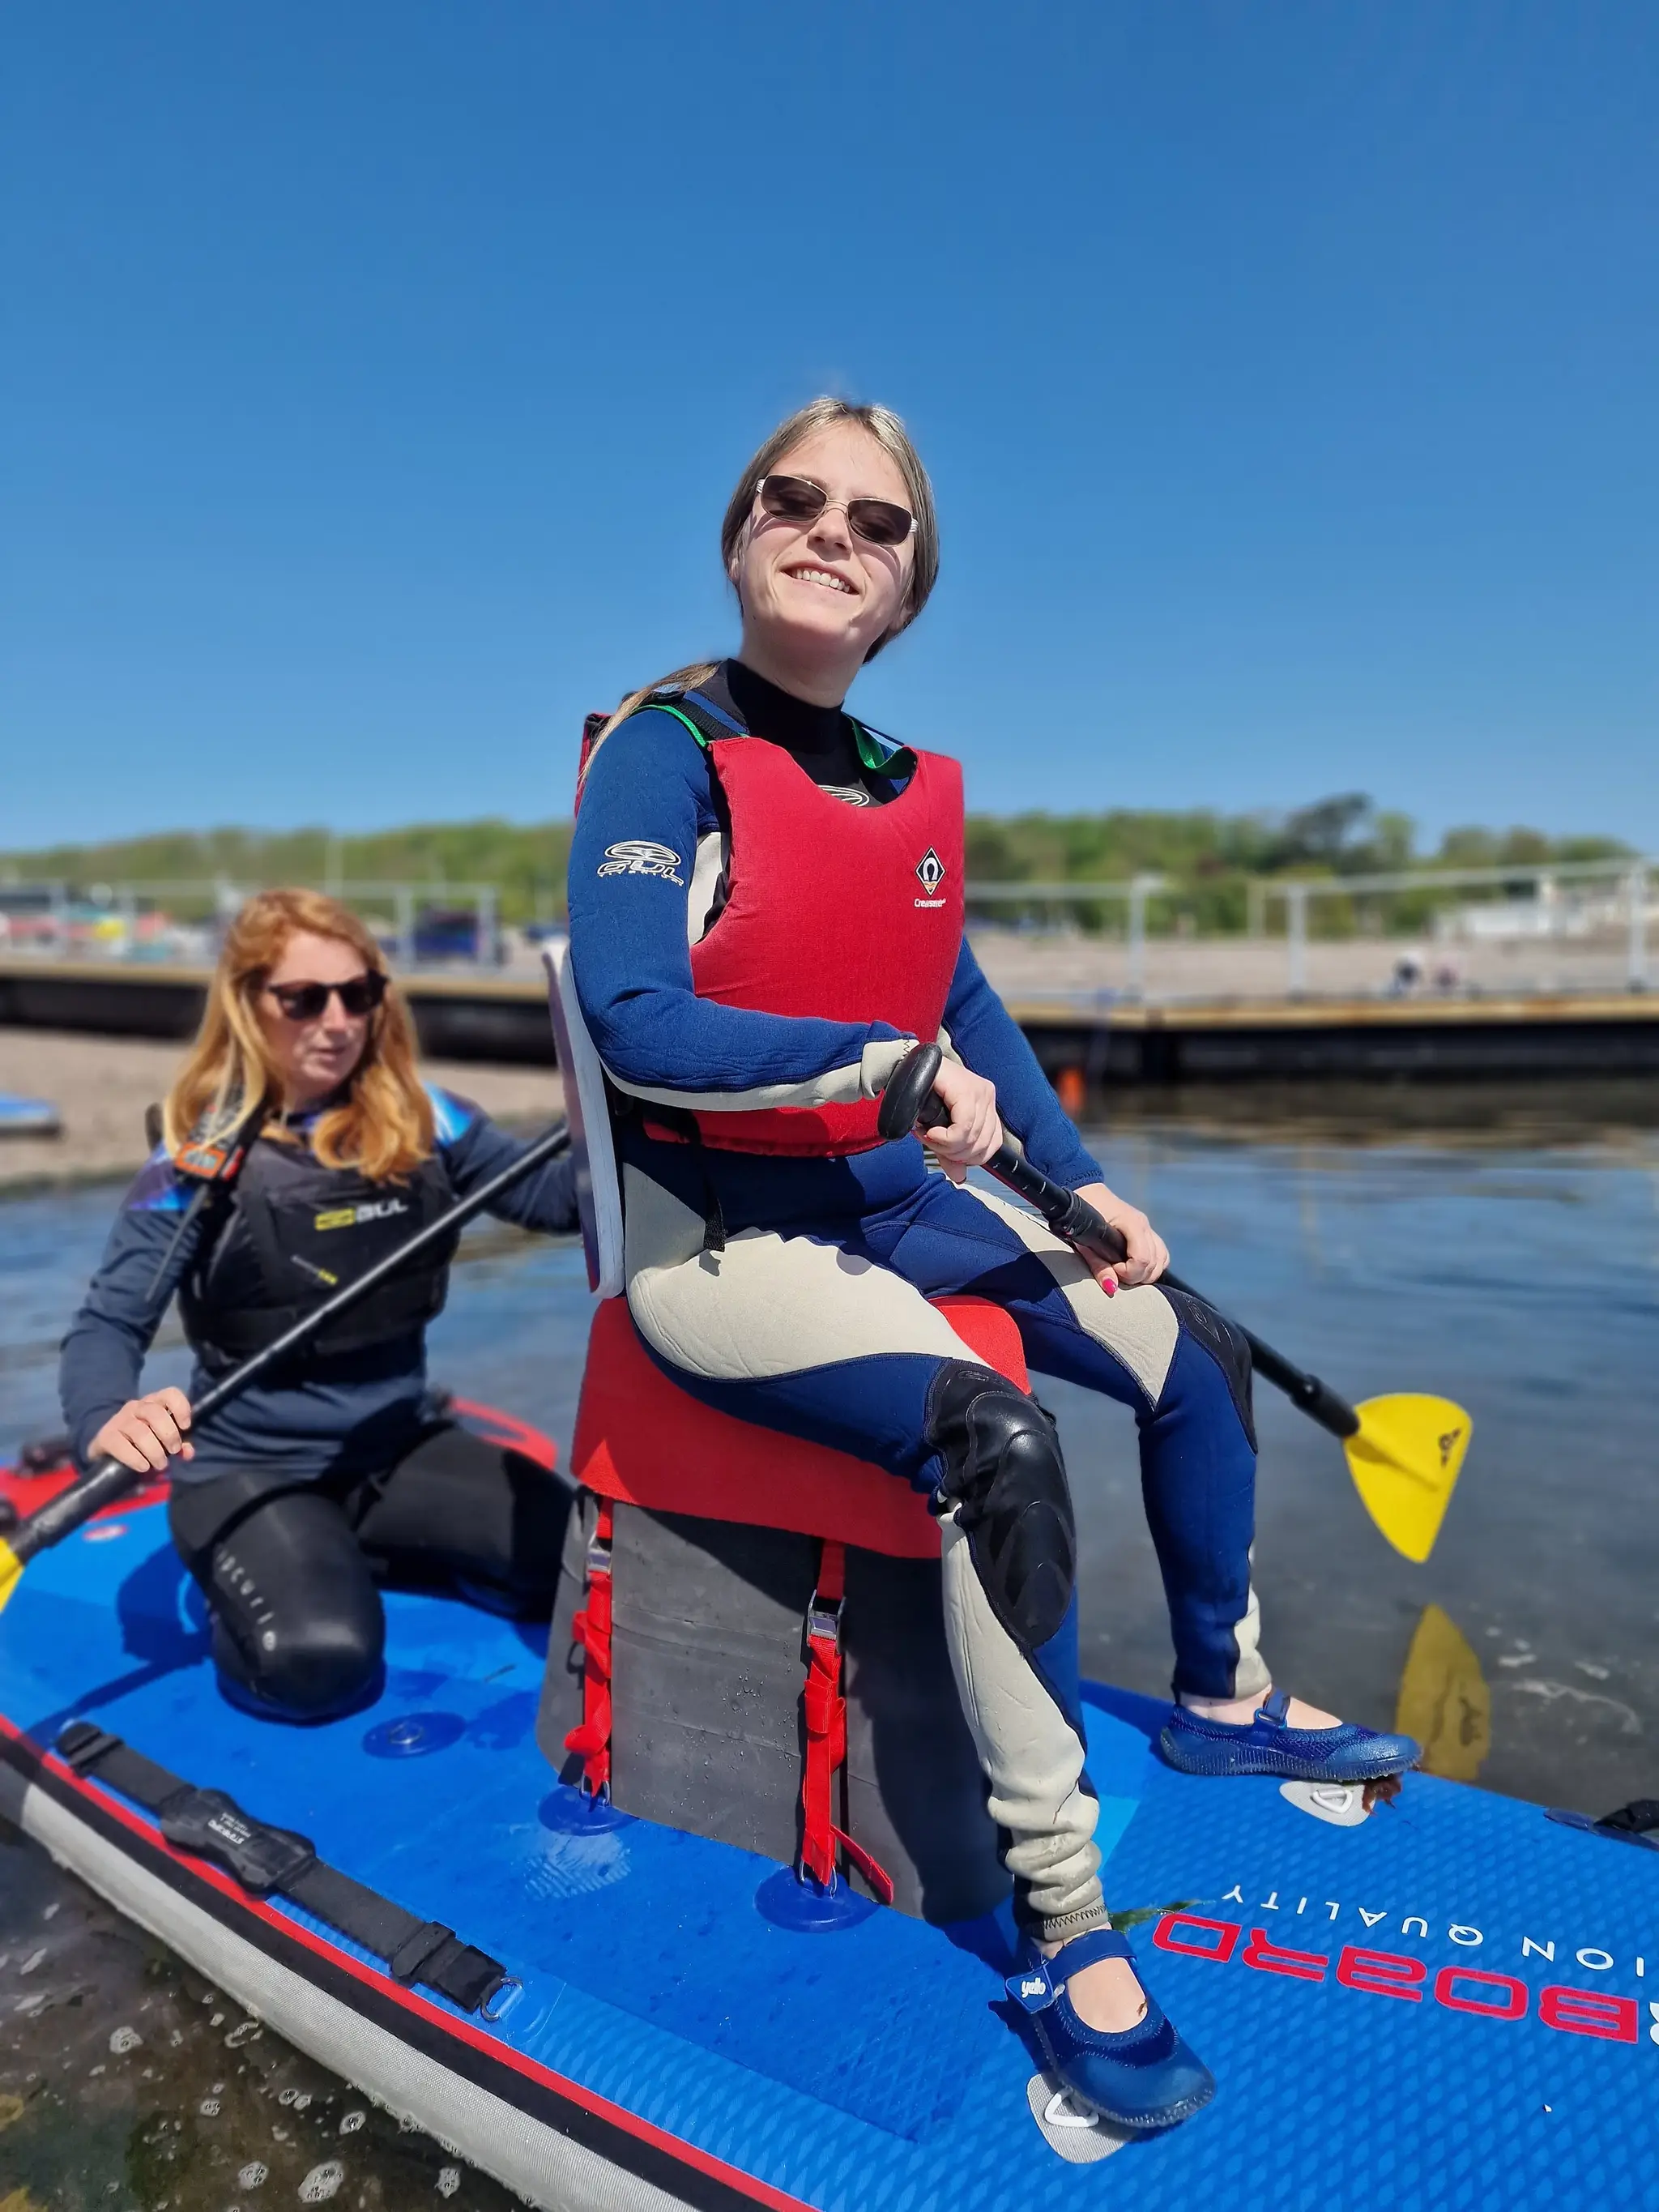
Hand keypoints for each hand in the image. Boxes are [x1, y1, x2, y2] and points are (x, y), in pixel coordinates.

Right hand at [89, 1388, 194, 1474]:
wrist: (109, 1453)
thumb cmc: (143, 1444)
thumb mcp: (163, 1443)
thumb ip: (179, 1445)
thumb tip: (188, 1453)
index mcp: (154, 1403)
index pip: (170, 1394)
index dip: (181, 1408)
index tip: (185, 1427)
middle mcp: (136, 1407)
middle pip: (156, 1413)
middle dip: (169, 1435)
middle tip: (173, 1451)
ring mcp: (119, 1420)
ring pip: (141, 1432)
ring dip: (155, 1451)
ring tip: (160, 1464)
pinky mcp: (105, 1436)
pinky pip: (121, 1445)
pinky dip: (135, 1458)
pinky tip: (143, 1467)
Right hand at [917, 1058, 1002, 1182]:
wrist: (905, 1069)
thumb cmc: (921, 1095)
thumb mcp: (939, 1129)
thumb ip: (950, 1153)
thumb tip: (960, 1176)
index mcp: (986, 1105)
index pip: (993, 1144)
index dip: (969, 1158)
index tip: (945, 1153)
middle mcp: (987, 1096)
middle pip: (981, 1144)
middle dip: (953, 1152)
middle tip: (931, 1142)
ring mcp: (980, 1091)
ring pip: (971, 1138)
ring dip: (944, 1144)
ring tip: (927, 1134)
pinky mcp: (967, 1089)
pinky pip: (963, 1128)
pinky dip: (945, 1137)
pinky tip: (931, 1131)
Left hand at [1073, 1183, 1168, 1288]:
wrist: (1085, 1191)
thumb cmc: (1082, 1214)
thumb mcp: (1084, 1241)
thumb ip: (1098, 1266)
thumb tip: (1111, 1288)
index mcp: (1132, 1223)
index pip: (1142, 1259)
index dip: (1127, 1272)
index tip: (1111, 1269)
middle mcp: (1144, 1225)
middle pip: (1154, 1264)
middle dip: (1135, 1276)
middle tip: (1114, 1271)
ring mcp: (1148, 1228)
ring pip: (1161, 1261)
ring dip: (1145, 1273)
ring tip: (1123, 1271)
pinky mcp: (1148, 1232)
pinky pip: (1161, 1255)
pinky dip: (1152, 1266)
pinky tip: (1135, 1267)